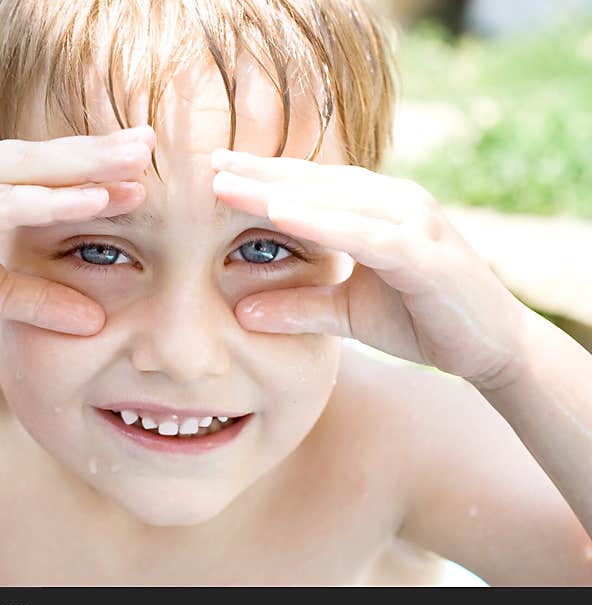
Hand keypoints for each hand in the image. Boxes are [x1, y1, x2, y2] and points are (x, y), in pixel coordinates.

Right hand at [0, 126, 154, 347]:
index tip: (145, 157)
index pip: (46, 166)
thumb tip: (96, 320)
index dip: (95, 161)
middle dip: (99, 150)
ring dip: (80, 168)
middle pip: (43, 156)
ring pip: (23, 172)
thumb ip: (43, 299)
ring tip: (132, 166)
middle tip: (151, 142)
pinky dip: (41, 202)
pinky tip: (84, 201)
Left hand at [211, 149, 529, 390]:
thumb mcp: (346, 314)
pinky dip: (325, 222)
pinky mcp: (426, 255)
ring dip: (281, 191)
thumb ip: (298, 307)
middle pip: (316, 183)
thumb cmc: (420, 319)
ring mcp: (413, 224)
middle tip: (209, 164)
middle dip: (260, 174)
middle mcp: (394, 203)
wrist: (489, 347)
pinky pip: (367, 234)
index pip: (309, 187)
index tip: (213, 171)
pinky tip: (283, 213)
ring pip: (337, 201)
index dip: (261, 178)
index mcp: (374, 210)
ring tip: (230, 186)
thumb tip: (240, 313)